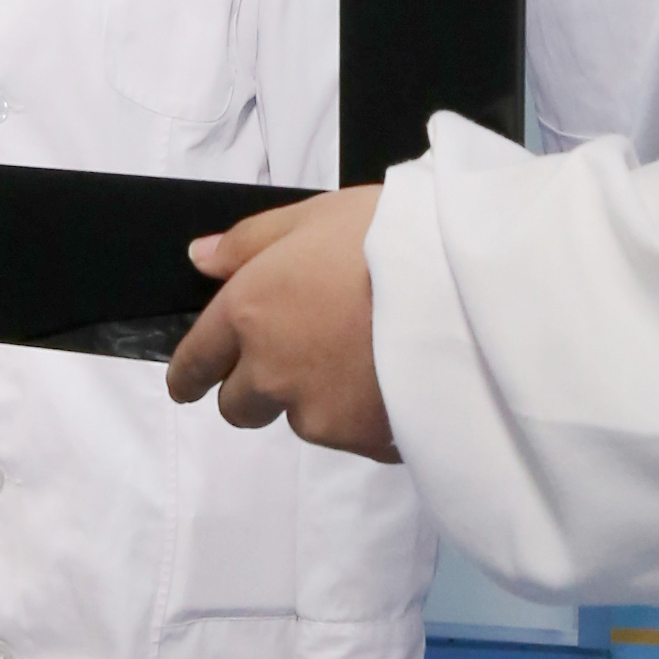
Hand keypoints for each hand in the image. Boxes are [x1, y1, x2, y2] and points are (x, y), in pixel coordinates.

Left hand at [167, 187, 396, 456]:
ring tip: (368, 357)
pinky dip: (367, 416)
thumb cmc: (391, 236)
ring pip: (301, 421)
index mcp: (249, 314)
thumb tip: (200, 260)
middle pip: (239, 408)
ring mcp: (318, 415)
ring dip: (317, 401)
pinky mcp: (365, 443)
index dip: (189, 376)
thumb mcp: (315, 215)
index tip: (190, 384)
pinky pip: (353, 436)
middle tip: (301, 359)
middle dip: (256, 391)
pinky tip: (400, 378)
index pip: (195, 364)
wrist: (469, 286)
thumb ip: (248, 243)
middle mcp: (271, 373)